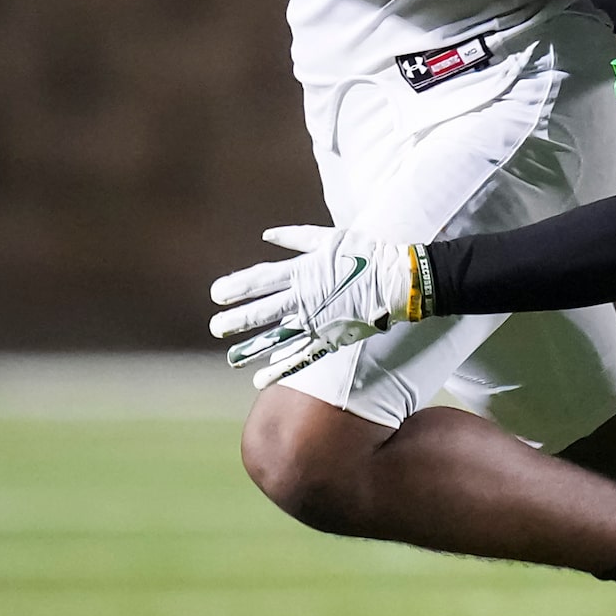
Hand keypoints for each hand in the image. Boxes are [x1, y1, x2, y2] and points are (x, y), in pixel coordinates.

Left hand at [210, 226, 421, 389]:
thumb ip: (296, 237)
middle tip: (216, 327)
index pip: (260, 281)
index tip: (216, 294)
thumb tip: (268, 235)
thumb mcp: (330, 237)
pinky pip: (301, 357)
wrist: (399, 280)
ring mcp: (317, 321)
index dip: (237, 287)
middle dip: (236, 320)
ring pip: (277, 338)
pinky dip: (280, 370)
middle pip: (262, 311)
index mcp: (304, 272)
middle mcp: (305, 298)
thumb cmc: (367, 253)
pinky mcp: (331, 338)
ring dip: (252, 349)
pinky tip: (260, 380)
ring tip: (231, 358)